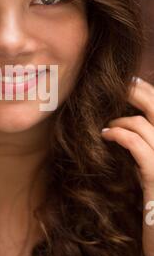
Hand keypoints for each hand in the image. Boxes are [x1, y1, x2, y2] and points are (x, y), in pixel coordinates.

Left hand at [101, 76, 153, 255]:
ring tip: (106, 127)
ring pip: (144, 123)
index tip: (128, 83)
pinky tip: (106, 135)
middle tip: (116, 85)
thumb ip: (145, 150)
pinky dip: (119, 134)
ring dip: (120, 119)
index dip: (146, 91)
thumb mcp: (151, 172)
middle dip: (136, 90)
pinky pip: (137, 145)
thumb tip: (124, 129)